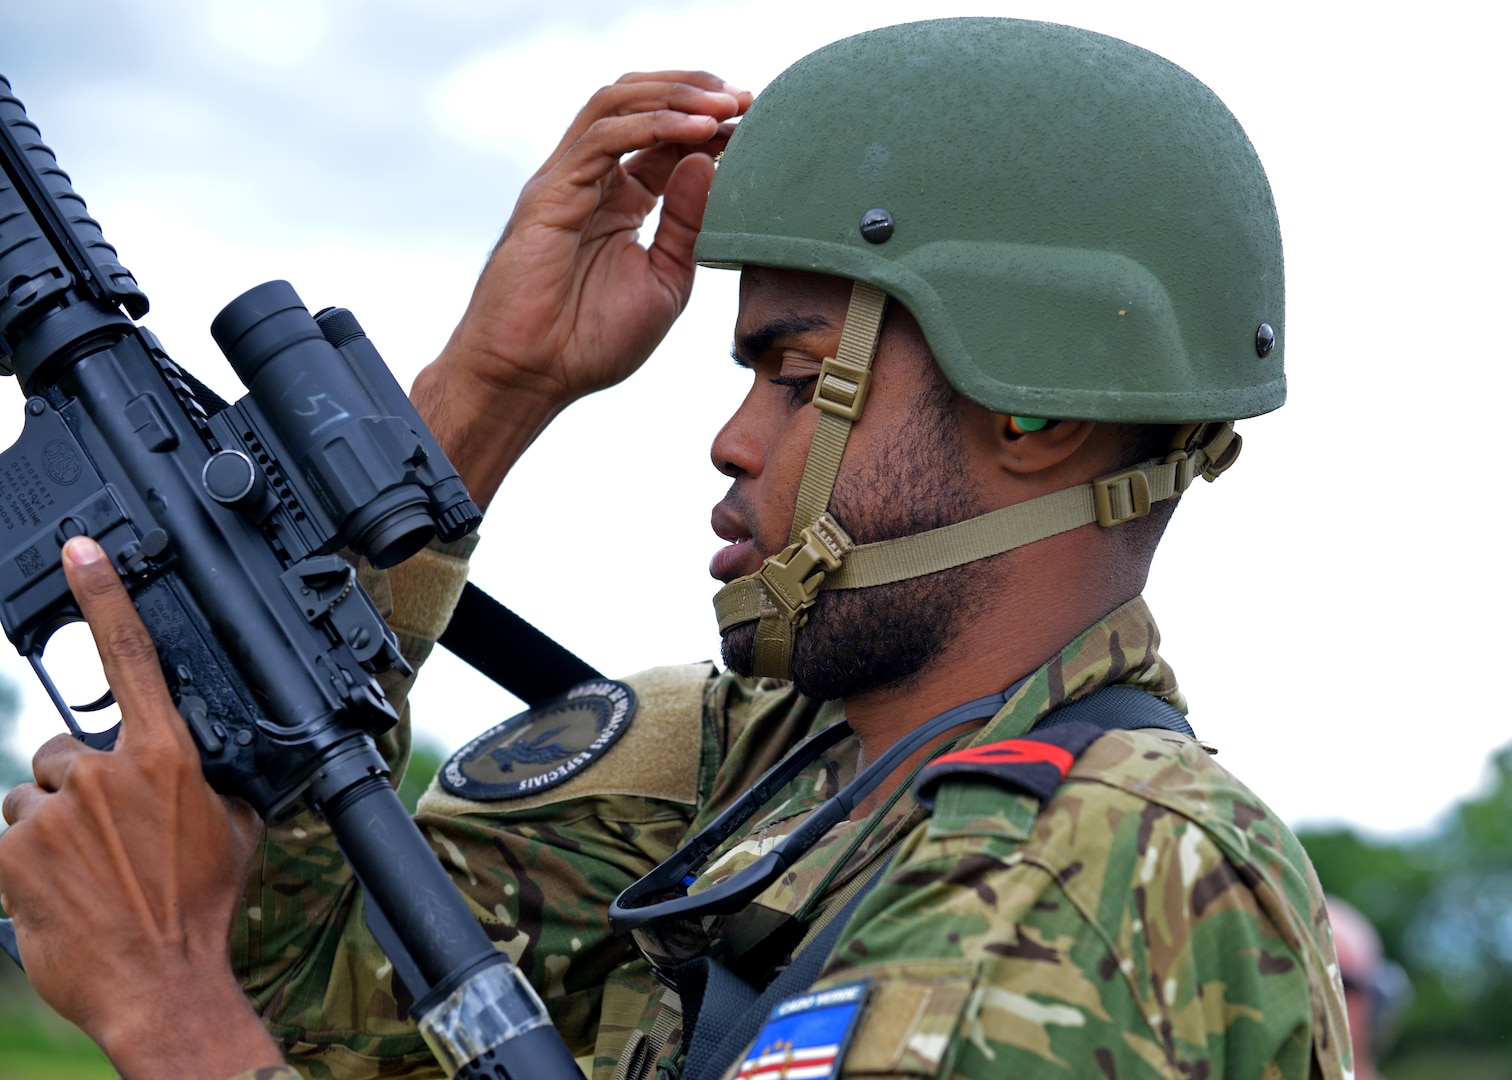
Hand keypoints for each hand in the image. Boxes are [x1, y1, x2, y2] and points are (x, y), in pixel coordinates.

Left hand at [0, 537, 281, 1077]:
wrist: (162, 983)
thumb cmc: (201, 908)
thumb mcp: (234, 830)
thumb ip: (210, 780)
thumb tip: (206, 763)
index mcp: (167, 757)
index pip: (133, 657)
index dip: (104, 596)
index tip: (80, 550)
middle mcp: (105, 773)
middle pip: (66, 751)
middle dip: (78, 788)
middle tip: (106, 841)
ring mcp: (53, 813)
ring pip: (31, 797)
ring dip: (48, 828)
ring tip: (84, 875)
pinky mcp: (10, 855)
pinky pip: (7, 839)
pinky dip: (25, 863)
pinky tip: (58, 892)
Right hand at [413, 71, 750, 506]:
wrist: (533, 377)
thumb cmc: (591, 341)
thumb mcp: (665, 280)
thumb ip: (688, 224)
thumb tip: (710, 162)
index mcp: (620, 201)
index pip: (666, 139)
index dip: (711, 125)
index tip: (758, 124)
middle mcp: (592, 181)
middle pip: (640, 103)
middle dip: (696, 92)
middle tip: (748, 99)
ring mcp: (568, 180)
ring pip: (618, 103)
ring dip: (676, 95)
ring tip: (727, 103)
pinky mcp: (550, 191)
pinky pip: (602, 137)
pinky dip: (653, 125)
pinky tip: (697, 131)